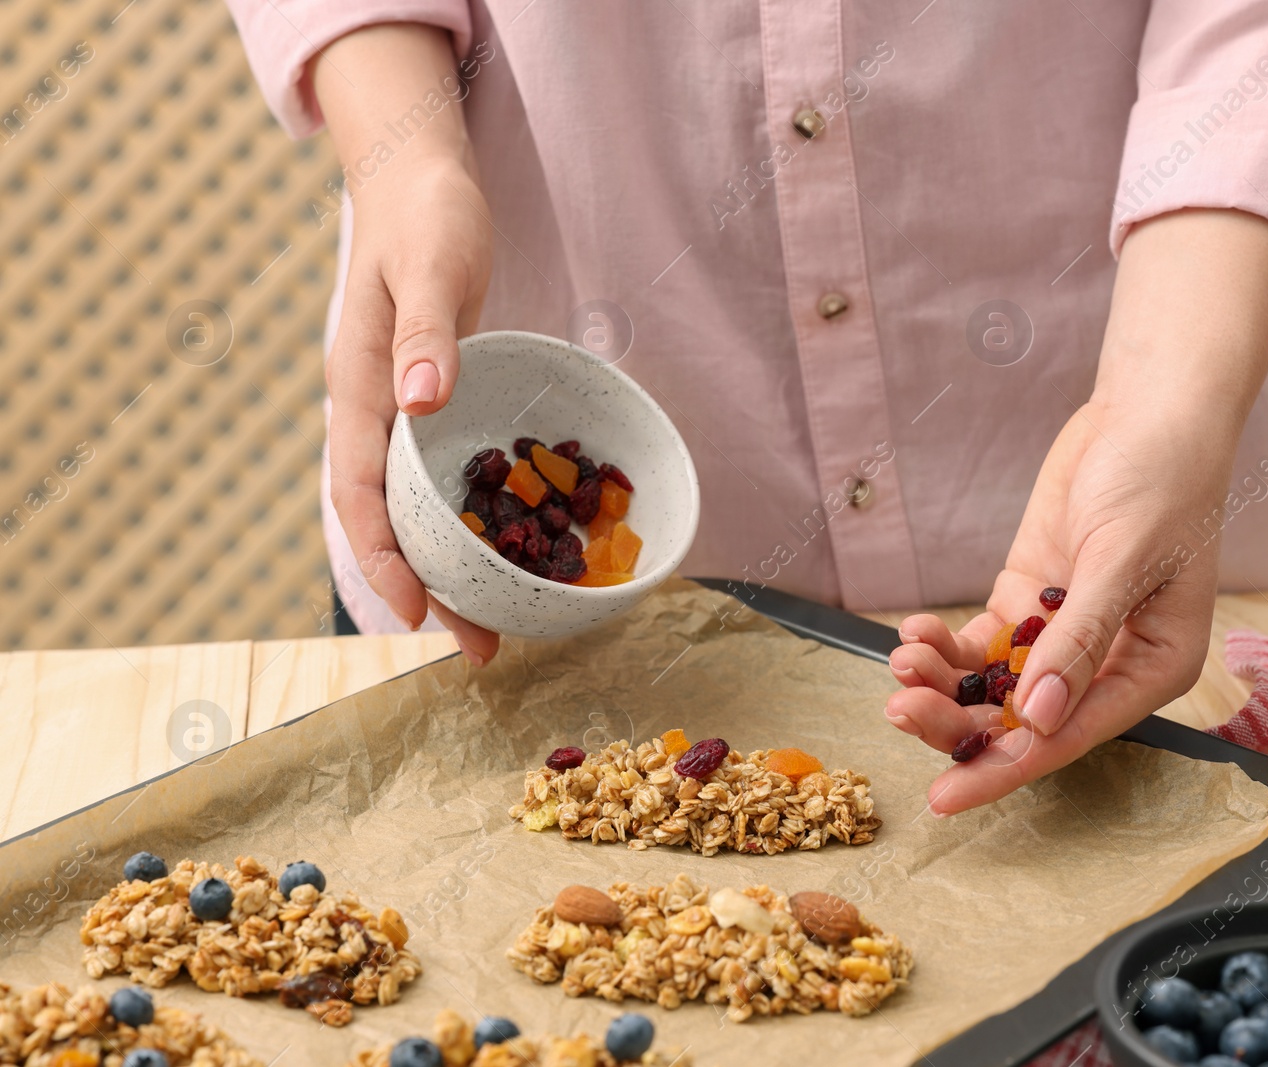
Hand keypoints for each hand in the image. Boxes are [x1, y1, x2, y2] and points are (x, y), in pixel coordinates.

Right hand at [313, 26, 498, 662]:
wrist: (417, 176)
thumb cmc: (426, 214)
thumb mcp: (431, 265)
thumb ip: (424, 332)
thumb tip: (417, 402)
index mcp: (358, 386)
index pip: (361, 491)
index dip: (384, 557)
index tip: (417, 614)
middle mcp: (373, 409)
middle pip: (387, 519)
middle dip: (424, 588)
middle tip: (478, 650)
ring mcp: (400, 410)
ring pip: (412, 506)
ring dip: (446, 566)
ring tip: (494, 623)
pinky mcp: (431, 402)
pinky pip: (440, 478)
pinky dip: (463, 521)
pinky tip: (501, 549)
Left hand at [883, 208, 1267, 814]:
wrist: (1145, 411)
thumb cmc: (1160, 480)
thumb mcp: (1119, 560)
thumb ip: (1079, 640)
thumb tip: (1038, 718)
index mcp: (1152, 668)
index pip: (1069, 737)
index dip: (1005, 768)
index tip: (946, 798)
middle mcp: (1108, 664)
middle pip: (1022, 720)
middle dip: (958, 721)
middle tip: (900, 707)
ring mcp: (1062, 636)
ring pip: (994, 687)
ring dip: (943, 682)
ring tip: (903, 656)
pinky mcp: (1030, 603)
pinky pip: (981, 646)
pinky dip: (945, 645)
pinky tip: (914, 632)